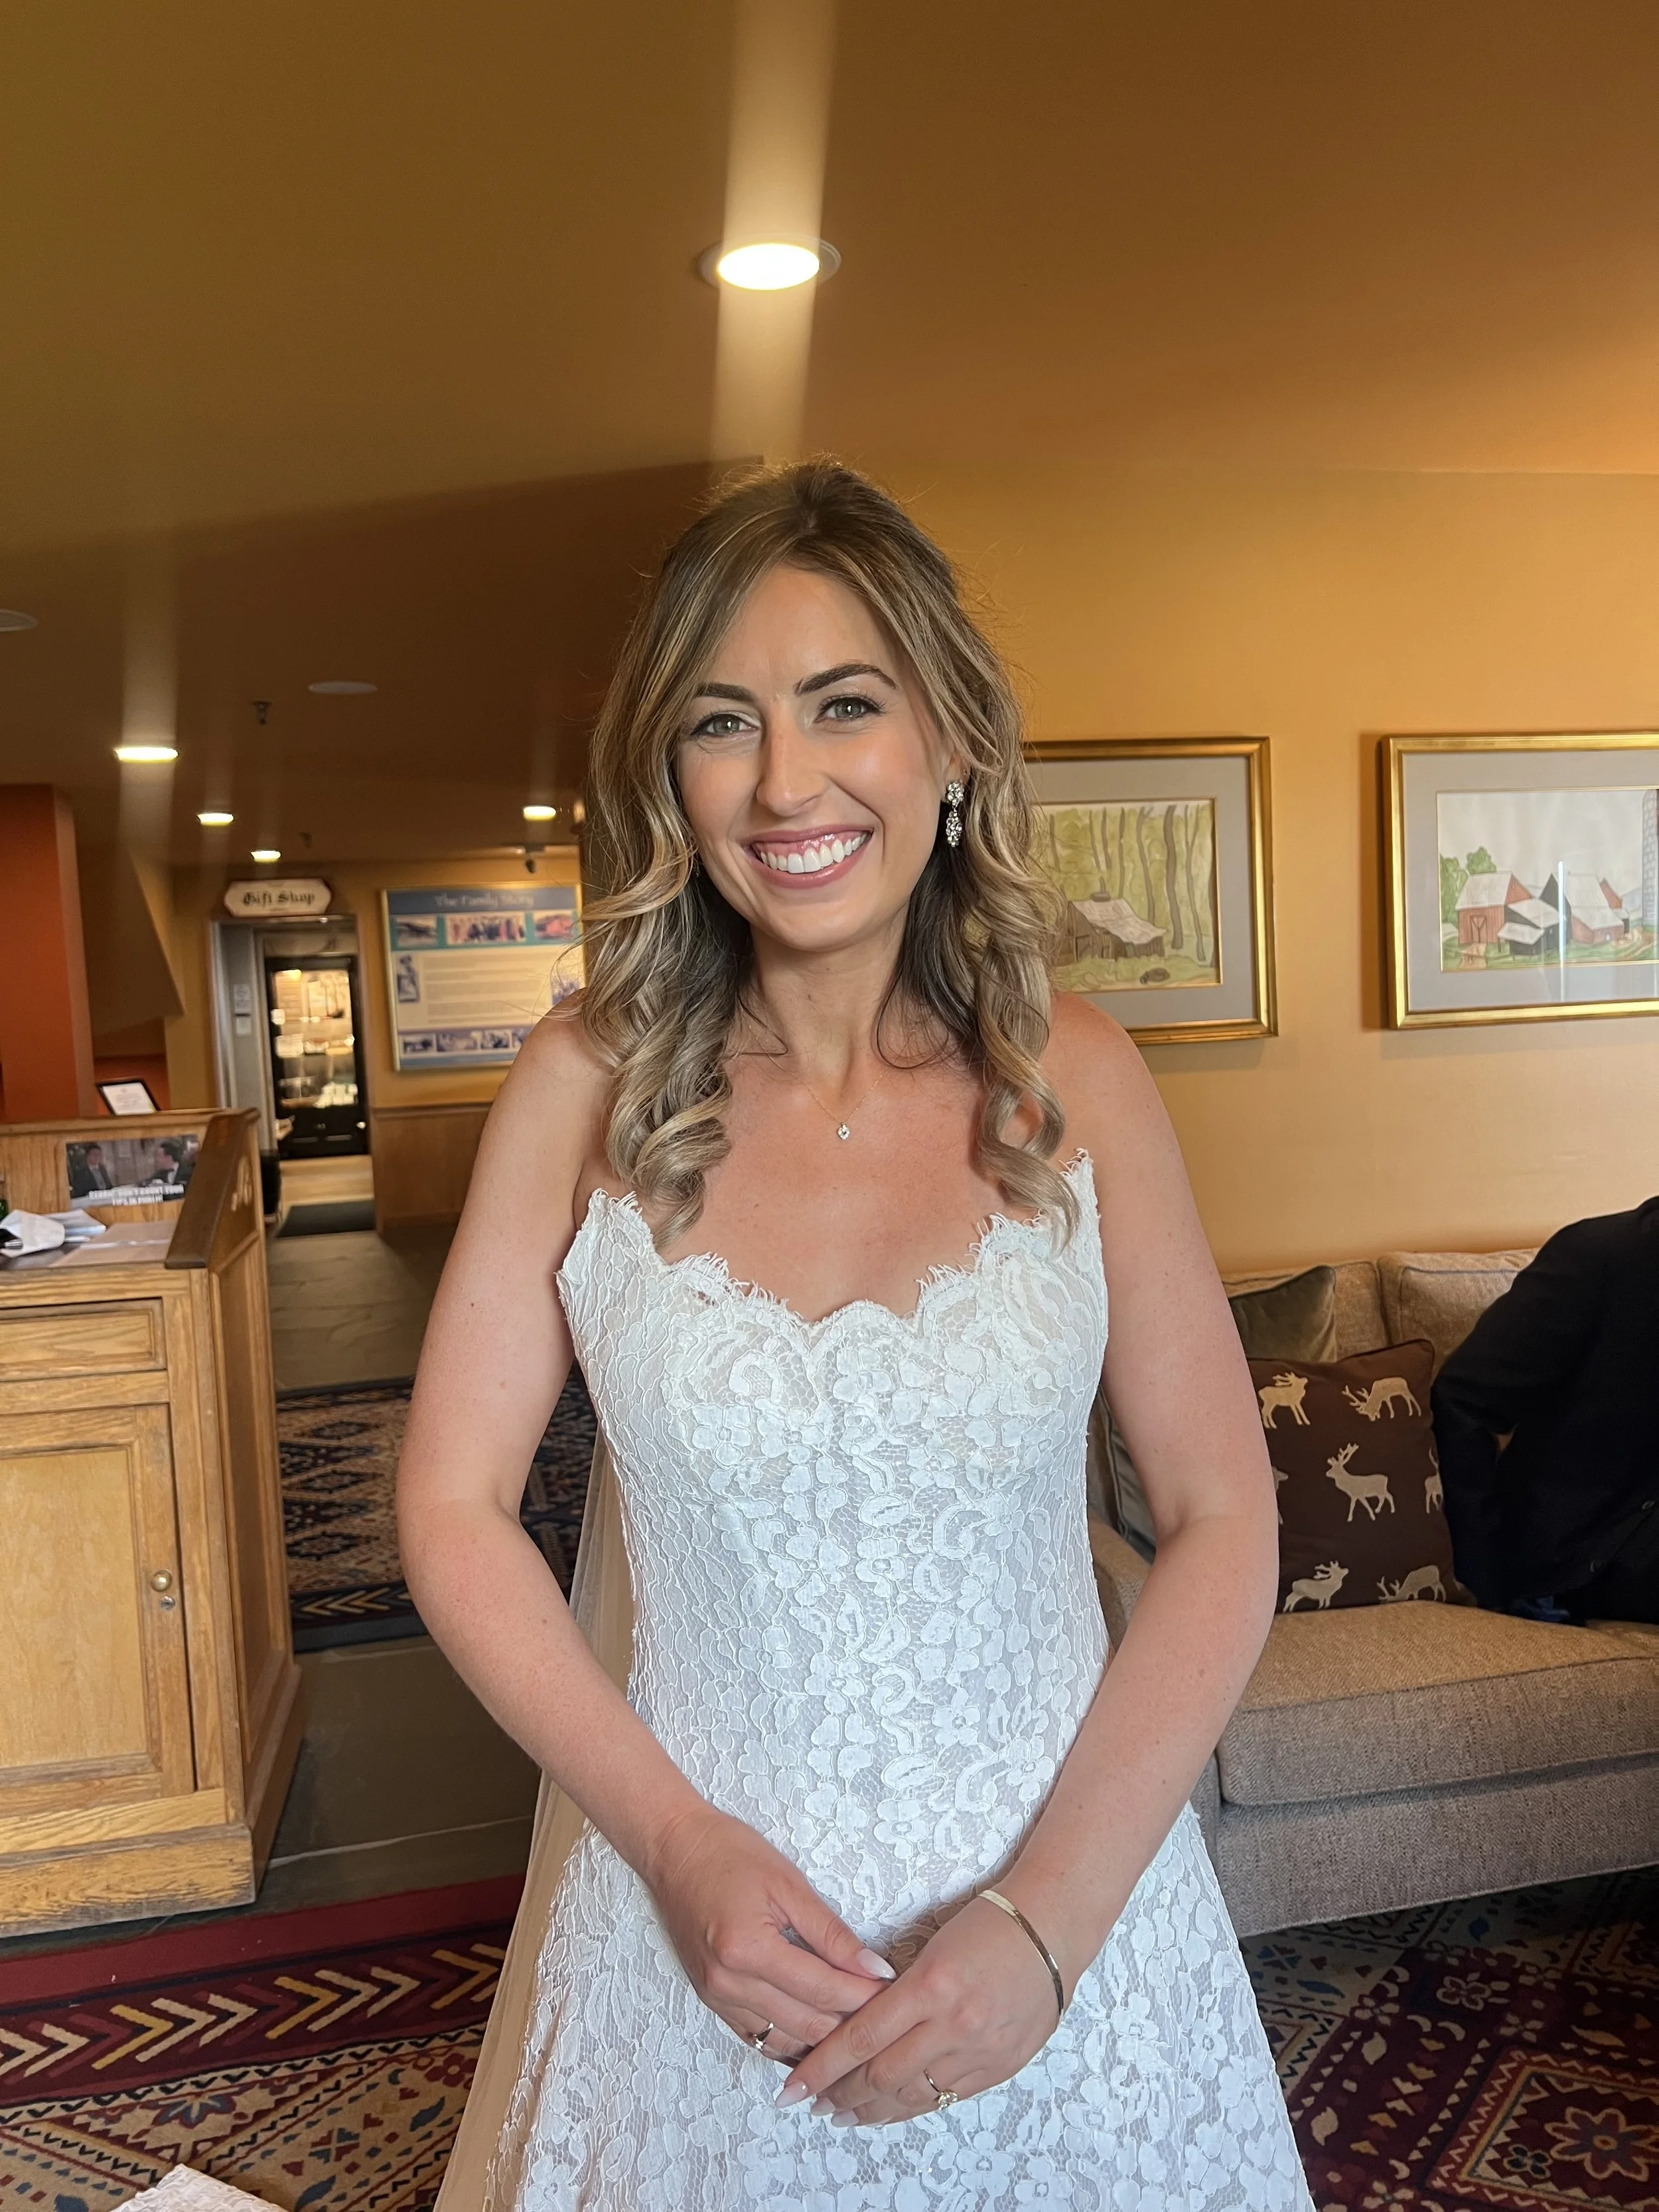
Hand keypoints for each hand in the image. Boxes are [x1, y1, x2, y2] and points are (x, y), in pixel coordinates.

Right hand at [644, 1803, 894, 2061]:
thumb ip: (832, 1933)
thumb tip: (874, 1969)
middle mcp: (729, 1984)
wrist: (674, 1850)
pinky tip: (817, 2034)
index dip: (864, 1995)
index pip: (822, 1990)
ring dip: (822, 2040)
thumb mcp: (788, 1883)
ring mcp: (717, 1998)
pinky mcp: (712, 2002)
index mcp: (748, 1949)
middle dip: (850, 2024)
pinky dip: (792, 2040)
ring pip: (783, 2043)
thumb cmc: (729, 1854)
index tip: (894, 1993)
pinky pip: (759, 2038)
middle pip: (806, 2025)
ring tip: (857, 2027)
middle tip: (884, 2014)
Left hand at [775, 1891, 1063, 2123]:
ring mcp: (979, 2049)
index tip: (793, 2086)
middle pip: (881, 2075)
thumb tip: (859, 2029)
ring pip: (912, 2095)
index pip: (861, 2036)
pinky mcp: (999, 2067)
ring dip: (871, 2109)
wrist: (1051, 1928)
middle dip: (840, 2093)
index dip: (822, 2067)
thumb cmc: (988, 1924)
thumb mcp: (933, 1946)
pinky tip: (890, 2110)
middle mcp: (954, 2023)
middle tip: (813, 2100)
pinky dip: (912, 2107)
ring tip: (843, 2113)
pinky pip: (945, 2098)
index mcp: (931, 1983)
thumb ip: (899, 1992)